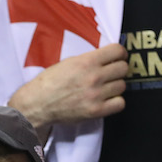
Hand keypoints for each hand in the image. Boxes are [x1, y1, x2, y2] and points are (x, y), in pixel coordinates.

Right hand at [8, 43, 127, 131]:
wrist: (38, 103)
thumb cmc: (50, 82)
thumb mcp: (69, 62)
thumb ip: (89, 59)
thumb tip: (107, 58)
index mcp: (86, 61)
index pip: (118, 50)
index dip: (120, 53)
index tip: (118, 57)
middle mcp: (94, 77)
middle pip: (123, 68)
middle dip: (119, 69)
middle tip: (112, 73)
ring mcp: (96, 95)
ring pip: (122, 86)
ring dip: (115, 86)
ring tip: (105, 87)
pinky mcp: (96, 111)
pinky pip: (120, 104)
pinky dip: (115, 101)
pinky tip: (107, 99)